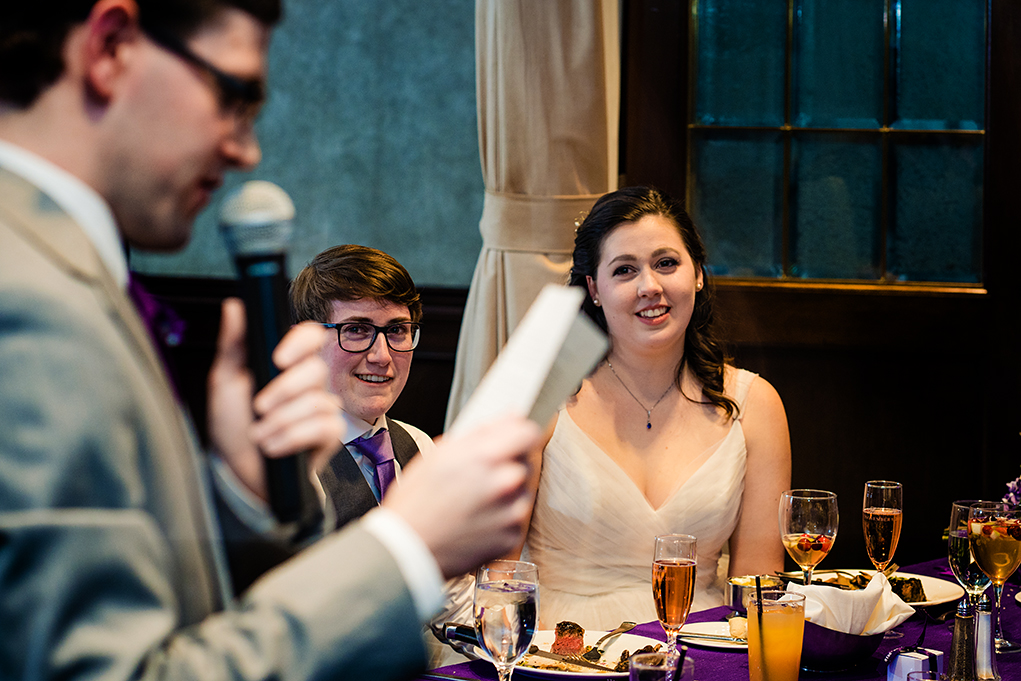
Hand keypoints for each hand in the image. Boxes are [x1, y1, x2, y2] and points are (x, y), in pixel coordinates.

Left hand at [207, 298, 341, 499]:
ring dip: (280, 422)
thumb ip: (233, 344)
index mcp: (287, 364)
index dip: (301, 342)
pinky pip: (323, 427)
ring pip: (316, 402)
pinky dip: (292, 437)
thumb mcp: (225, 383)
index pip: (311, 336)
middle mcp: (309, 383)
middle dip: (283, 391)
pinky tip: (275, 446)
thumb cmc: (234, 426)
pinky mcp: (330, 434)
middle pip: (316, 370)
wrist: (240, 471)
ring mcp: (323, 407)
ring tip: (261, 435)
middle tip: (259, 407)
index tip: (279, 359)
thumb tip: (234, 307)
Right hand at [383, 415, 540, 578]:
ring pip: (522, 490)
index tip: (511, 439)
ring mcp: (510, 512)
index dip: (519, 433)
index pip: (528, 433)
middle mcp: (504, 483)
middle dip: (507, 464)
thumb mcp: (440, 453)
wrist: (407, 549)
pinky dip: (502, 518)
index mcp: (486, 457)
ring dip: (506, 491)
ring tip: (474, 500)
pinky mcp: (511, 537)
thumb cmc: (416, 502)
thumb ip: (480, 432)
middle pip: (526, 461)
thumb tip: (509, 417)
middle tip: (479, 476)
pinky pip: (516, 518)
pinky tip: (477, 520)